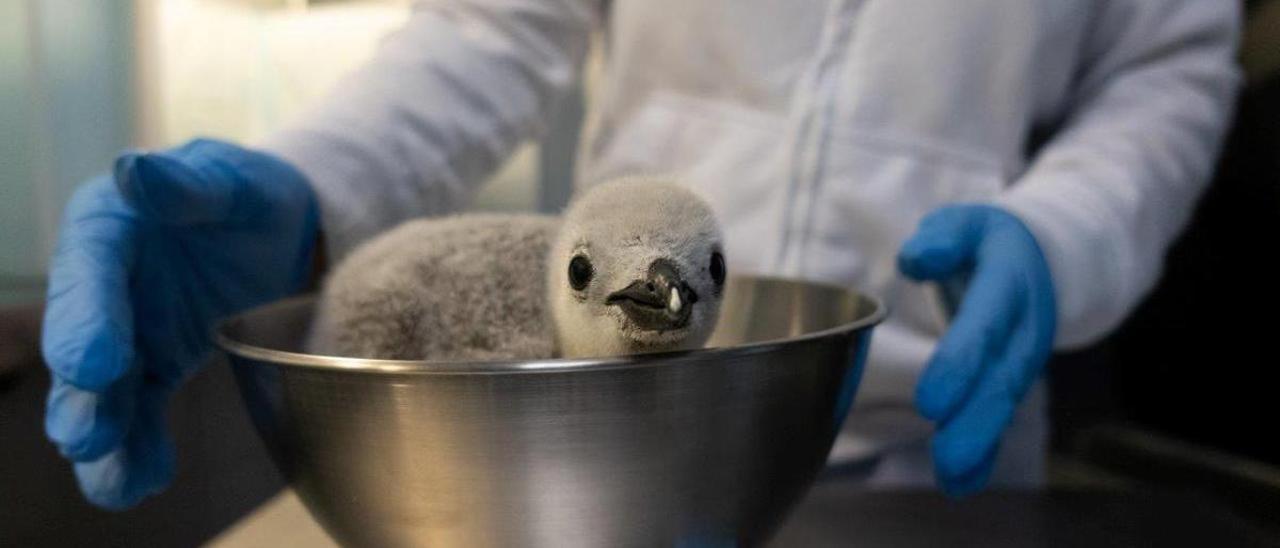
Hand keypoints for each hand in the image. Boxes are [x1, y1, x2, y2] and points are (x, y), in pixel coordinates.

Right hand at [42, 138, 317, 508]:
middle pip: (83, 337)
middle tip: (84, 436)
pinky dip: (136, 447)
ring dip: (103, 432)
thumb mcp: (234, 180)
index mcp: (110, 225)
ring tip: (108, 476)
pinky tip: (138, 482)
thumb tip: (134, 171)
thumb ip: (189, 183)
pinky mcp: (151, 364)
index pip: (91, 269)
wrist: (280, 228)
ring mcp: (124, 329)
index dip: (88, 317)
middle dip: (82, 391)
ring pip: (102, 387)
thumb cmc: (250, 194)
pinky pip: (138, 410)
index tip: (92, 363)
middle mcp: (104, 282)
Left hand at [897, 205, 1055, 495]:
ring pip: (1002, 405)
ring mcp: (1022, 358)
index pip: (982, 328)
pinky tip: (959, 482)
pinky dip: (984, 452)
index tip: (930, 401)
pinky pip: (1001, 417)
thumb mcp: (967, 222)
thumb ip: (942, 237)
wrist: (1044, 258)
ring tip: (950, 477)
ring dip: (978, 443)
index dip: (958, 366)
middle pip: (999, 380)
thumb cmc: (986, 242)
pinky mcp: (1012, 380)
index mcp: (1008, 284)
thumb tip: (916, 258)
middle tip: (946, 458)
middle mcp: (1022, 328)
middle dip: (973, 422)